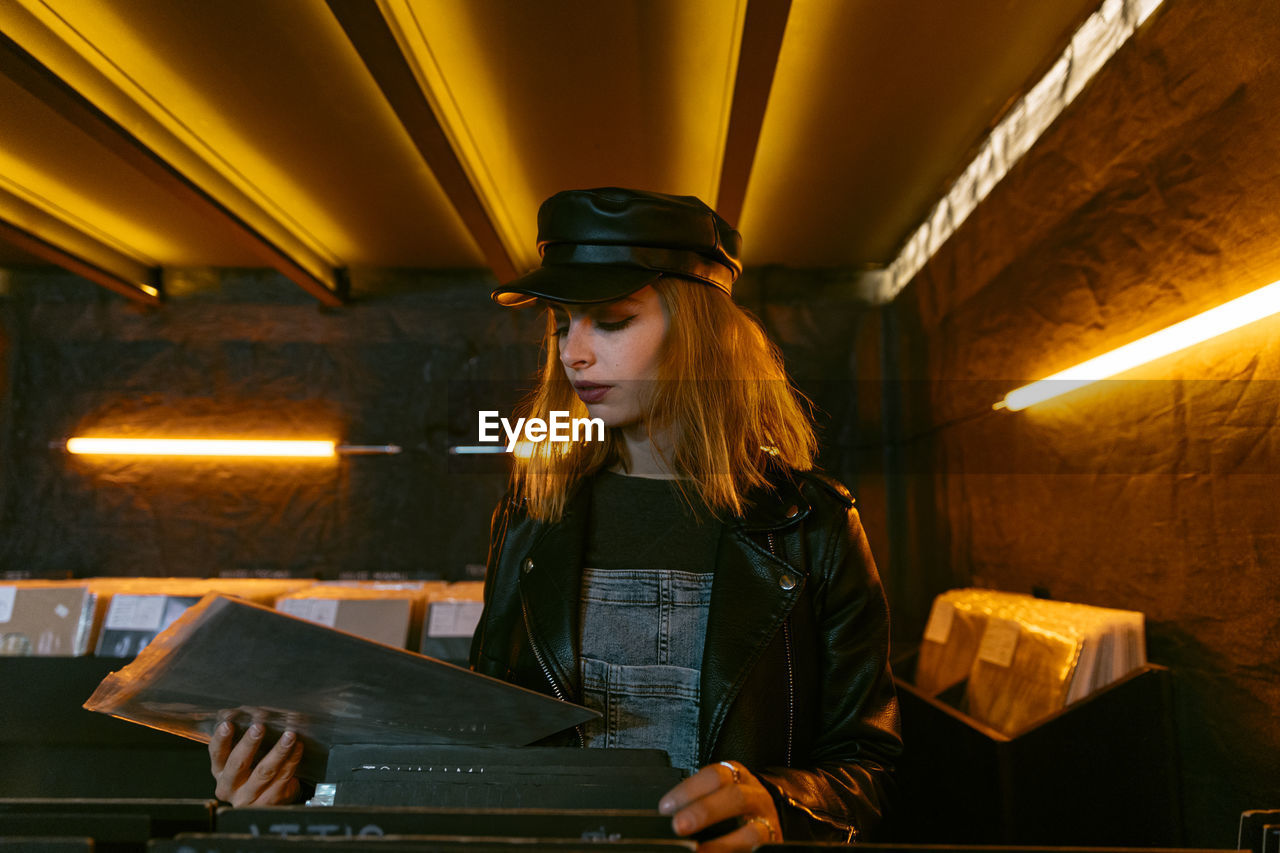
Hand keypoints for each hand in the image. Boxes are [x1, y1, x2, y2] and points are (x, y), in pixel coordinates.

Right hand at [208, 720, 303, 804]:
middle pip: (238, 764)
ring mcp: (249, 797)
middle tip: (259, 727)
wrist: (269, 800)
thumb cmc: (252, 771)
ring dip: (278, 751)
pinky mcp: (268, 802)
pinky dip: (291, 761)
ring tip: (288, 736)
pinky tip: (297, 748)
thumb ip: (240, 738)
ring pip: (264, 772)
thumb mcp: (242, 756)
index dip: (221, 739)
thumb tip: (241, 711)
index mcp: (220, 771)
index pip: (217, 753)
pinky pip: (282, 778)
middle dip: (249, 744)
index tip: (228, 723)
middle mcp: (230, 786)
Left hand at [659, 760, 782, 851]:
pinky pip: (757, 851)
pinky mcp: (772, 845)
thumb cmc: (730, 805)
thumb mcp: (717, 792)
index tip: (666, 807)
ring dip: (722, 845)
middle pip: (735, 798)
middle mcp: (756, 796)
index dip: (689, 790)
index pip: (714, 776)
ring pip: (752, 833)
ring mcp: (767, 823)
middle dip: (705, 811)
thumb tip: (666, 816)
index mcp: (738, 777)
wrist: (766, 818)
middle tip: (678, 826)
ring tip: (698, 851)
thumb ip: (695, 801)